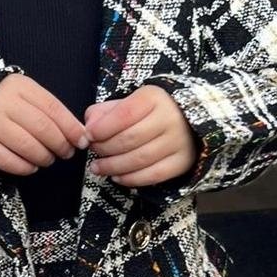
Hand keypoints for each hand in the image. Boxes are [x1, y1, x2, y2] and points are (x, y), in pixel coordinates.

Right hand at [0, 73, 89, 176]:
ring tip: (49, 159)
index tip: (83, 141)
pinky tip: (32, 166)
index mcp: (19, 86)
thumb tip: (82, 136)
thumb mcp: (33, 99)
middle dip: (60, 144)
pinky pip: (6, 160)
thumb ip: (56, 114)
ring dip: (44, 157)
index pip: (52, 108)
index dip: (71, 127)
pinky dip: (24, 167)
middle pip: (41, 127)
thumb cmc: (14, 106)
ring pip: (26, 145)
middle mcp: (2, 102)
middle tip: (67, 153)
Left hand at [83, 85, 198, 186]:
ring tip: (97, 168)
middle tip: (93, 151)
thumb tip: (89, 127)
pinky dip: (131, 179)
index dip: (103, 128)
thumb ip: (105, 112)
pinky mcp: (183, 161)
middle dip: (105, 148)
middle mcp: (170, 118)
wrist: (187, 120)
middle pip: (130, 139)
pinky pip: (153, 175)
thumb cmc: (149, 111)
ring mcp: (178, 142)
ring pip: (140, 159)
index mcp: (154, 98)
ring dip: (113, 167)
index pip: (125, 114)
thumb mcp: (128, 102)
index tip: (88, 136)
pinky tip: (117, 177)